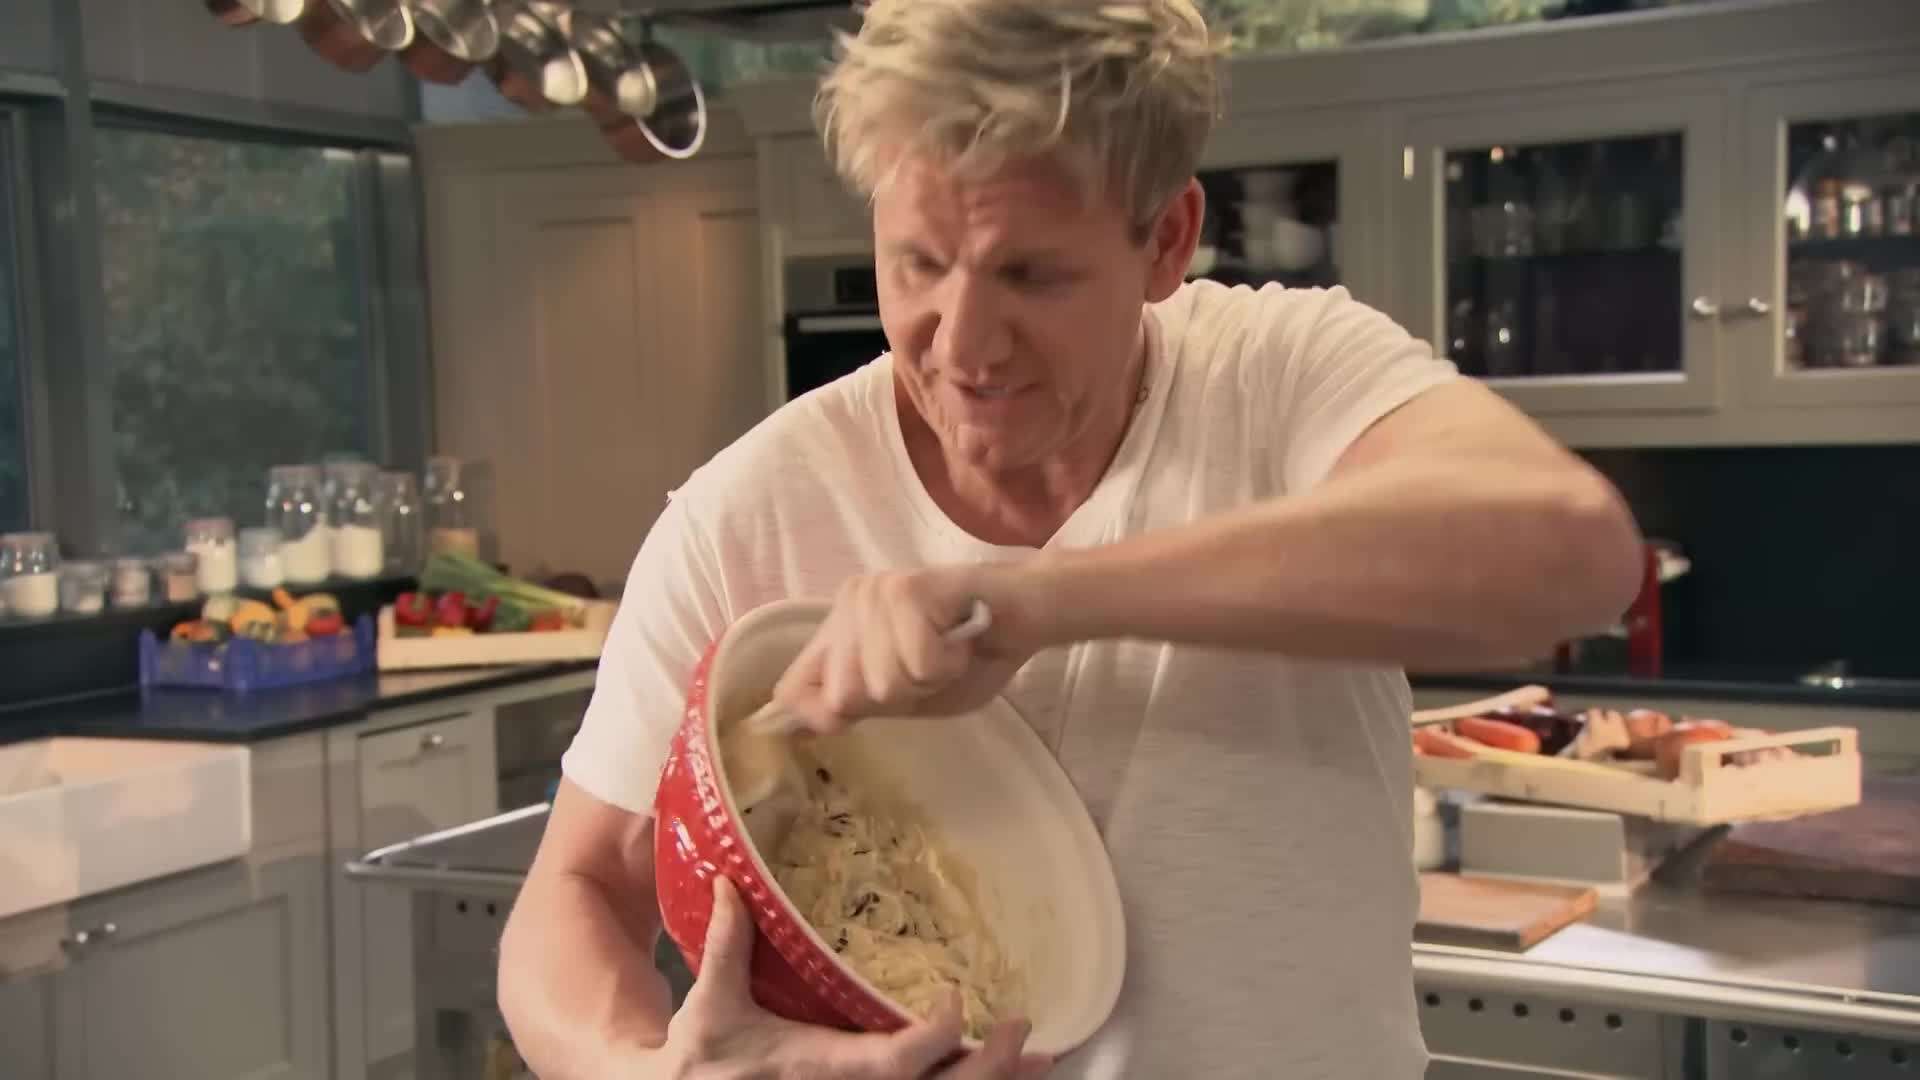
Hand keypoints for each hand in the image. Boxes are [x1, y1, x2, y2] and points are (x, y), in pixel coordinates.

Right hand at [661, 876, 1049, 1078]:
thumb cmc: (701, 1057)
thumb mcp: (709, 1004)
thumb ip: (728, 944)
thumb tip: (732, 881)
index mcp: (818, 1069)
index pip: (889, 1065)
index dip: (930, 1041)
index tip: (955, 1001)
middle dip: (986, 1069)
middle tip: (1022, 1029)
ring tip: (1039, 1060)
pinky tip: (1006, 1077)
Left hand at [771, 569, 1035, 733]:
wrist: (1027, 616)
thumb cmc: (970, 657)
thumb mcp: (906, 696)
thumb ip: (856, 707)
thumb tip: (793, 727)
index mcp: (840, 630)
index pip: (792, 688)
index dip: (821, 717)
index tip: (860, 719)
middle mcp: (848, 605)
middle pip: (843, 697)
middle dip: (899, 698)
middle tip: (930, 668)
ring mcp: (874, 593)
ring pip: (882, 684)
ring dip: (929, 681)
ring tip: (949, 650)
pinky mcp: (906, 589)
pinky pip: (917, 664)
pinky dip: (949, 665)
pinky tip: (961, 639)